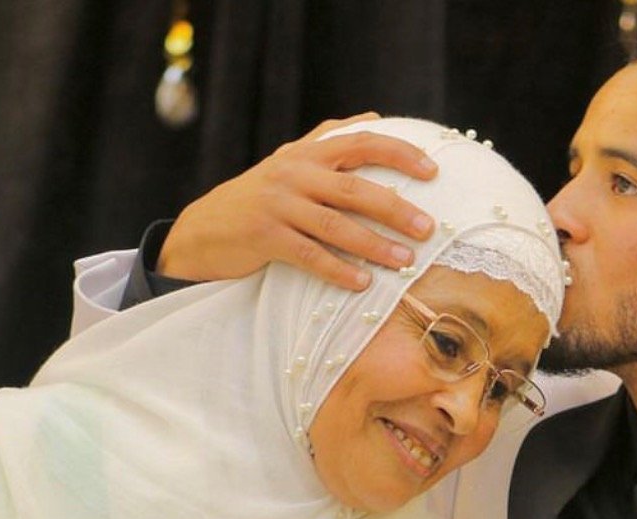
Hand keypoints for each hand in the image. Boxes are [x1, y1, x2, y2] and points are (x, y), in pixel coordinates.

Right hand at [158, 112, 438, 289]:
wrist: (203, 230)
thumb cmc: (259, 197)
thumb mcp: (290, 162)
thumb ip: (328, 139)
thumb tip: (375, 117)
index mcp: (307, 153)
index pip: (361, 142)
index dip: (399, 153)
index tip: (433, 171)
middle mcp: (293, 173)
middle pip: (354, 188)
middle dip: (396, 209)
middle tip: (428, 228)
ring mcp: (277, 205)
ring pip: (334, 225)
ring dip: (374, 244)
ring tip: (405, 261)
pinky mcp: (263, 236)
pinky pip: (308, 256)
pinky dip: (337, 270)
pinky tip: (362, 283)